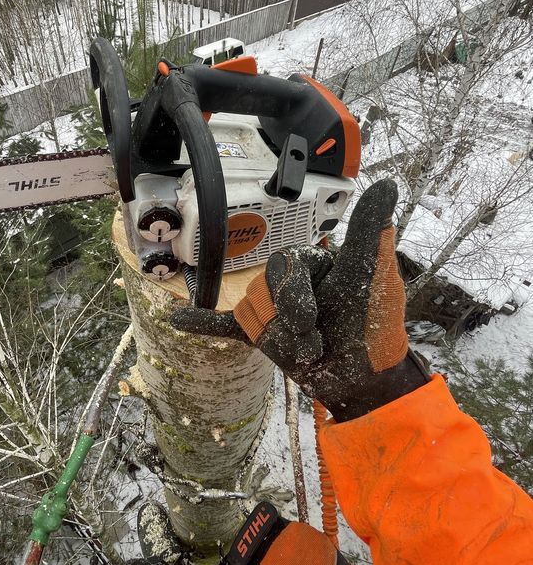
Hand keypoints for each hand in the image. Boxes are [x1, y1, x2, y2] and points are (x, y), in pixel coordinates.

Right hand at [171, 179, 430, 420]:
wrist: (364, 381)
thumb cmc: (374, 325)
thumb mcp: (374, 276)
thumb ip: (371, 232)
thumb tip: (387, 184)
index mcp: (311, 262)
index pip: (285, 265)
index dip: (297, 296)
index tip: (316, 318)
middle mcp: (287, 281)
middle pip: (264, 290)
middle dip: (291, 322)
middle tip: (315, 343)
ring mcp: (271, 308)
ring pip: (250, 313)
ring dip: (279, 339)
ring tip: (308, 352)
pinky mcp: (261, 335)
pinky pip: (226, 325)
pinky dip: (202, 323)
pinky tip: (178, 320)